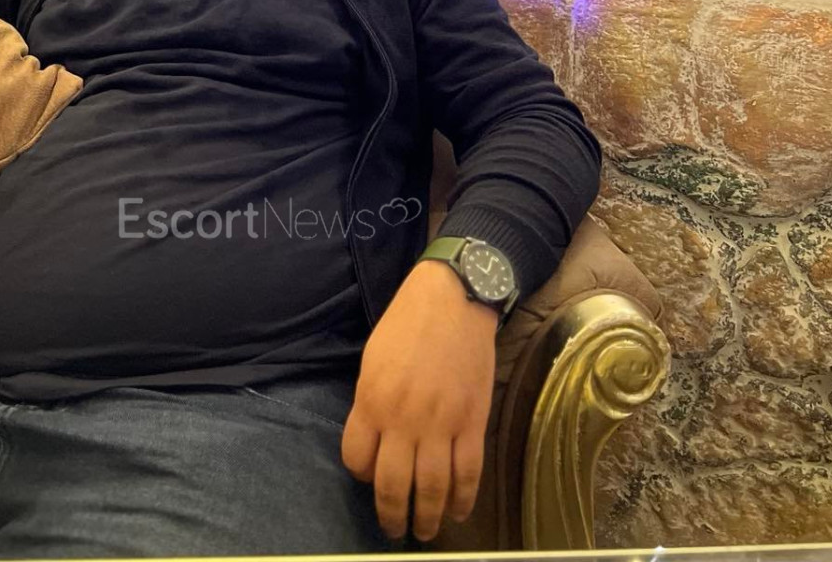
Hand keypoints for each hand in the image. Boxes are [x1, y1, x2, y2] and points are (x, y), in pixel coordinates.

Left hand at [341, 260, 496, 541]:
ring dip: (427, 517)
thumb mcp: (372, 361)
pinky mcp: (473, 422)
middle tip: (394, 530)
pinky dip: (464, 498)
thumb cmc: (406, 324)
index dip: (361, 475)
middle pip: (392, 484)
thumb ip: (371, 403)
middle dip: (391, 515)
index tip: (369, 478)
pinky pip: (468, 472)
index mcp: (372, 402)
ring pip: (431, 487)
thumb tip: (375, 439)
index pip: (357, 459)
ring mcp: (441, 424)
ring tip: (424, 531)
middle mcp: (403, 420)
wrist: (454, 299)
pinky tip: (459, 511)